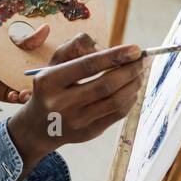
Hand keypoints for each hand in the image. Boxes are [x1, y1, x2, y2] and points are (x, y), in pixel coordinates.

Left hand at [0, 23, 51, 102]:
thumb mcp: (12, 41)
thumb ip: (28, 39)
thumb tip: (46, 29)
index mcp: (38, 60)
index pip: (54, 65)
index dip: (59, 68)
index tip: (58, 69)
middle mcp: (33, 75)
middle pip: (47, 83)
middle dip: (47, 86)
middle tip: (42, 85)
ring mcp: (23, 85)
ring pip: (34, 94)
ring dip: (31, 95)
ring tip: (24, 94)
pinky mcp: (11, 94)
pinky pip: (17, 99)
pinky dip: (16, 98)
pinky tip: (13, 95)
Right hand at [6, 33, 145, 165]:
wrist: (38, 127)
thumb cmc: (50, 88)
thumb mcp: (53, 64)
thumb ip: (76, 48)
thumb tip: (108, 49)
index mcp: (49, 82)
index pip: (88, 66)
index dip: (115, 56)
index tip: (135, 49)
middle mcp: (61, 103)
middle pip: (106, 85)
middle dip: (130, 70)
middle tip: (142, 60)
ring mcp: (76, 121)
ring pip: (116, 101)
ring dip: (134, 84)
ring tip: (139, 73)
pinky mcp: (89, 133)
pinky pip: (118, 114)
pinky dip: (130, 99)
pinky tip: (132, 89)